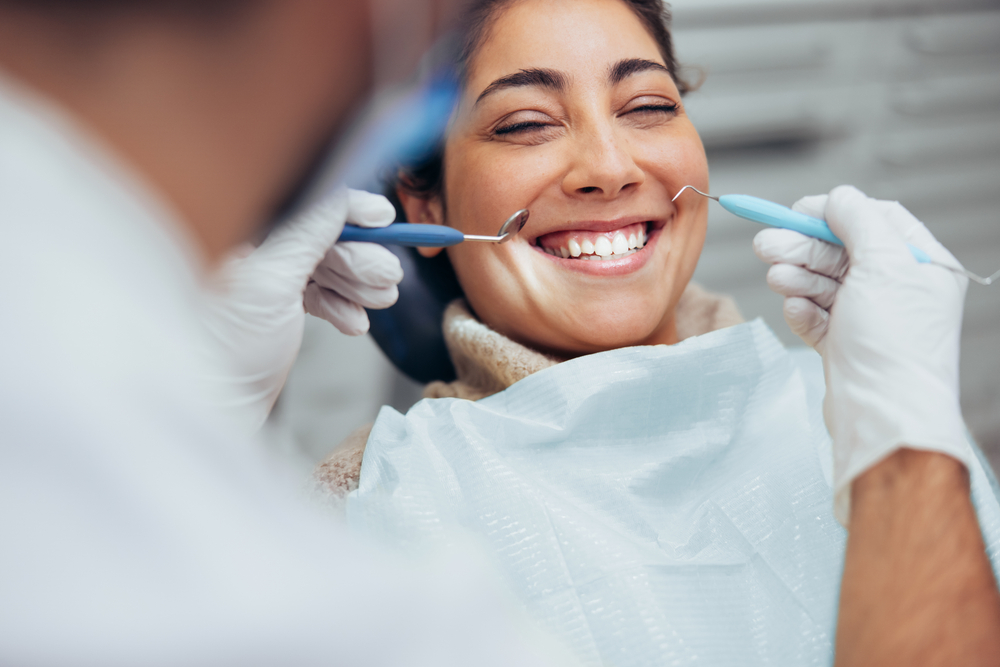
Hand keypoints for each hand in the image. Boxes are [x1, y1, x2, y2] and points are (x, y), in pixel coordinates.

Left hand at [202, 187, 402, 431]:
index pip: (307, 208)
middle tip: (388, 277)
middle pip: (324, 240)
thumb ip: (308, 233)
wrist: (214, 407)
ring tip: (380, 300)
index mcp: (244, 234)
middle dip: (361, 259)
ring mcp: (268, 284)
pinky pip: (321, 298)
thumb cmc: (224, 349)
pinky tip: (355, 323)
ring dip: (359, 285)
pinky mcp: (278, 313)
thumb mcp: (272, 281)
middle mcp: (255, 253)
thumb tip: (342, 198)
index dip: (350, 212)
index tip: (384, 219)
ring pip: (327, 270)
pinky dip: (342, 308)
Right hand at [752, 185, 970, 522]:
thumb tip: (838, 198)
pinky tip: (795, 309)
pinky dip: (803, 311)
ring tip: (775, 276)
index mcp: (923, 267)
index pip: (877, 220)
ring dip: (798, 276)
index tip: (798, 212)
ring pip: (825, 284)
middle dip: (803, 246)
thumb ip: (858, 221)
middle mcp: (898, 291)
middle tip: (765, 244)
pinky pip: (817, 317)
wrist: (882, 418)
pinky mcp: (845, 347)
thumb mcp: (883, 265)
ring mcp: (870, 321)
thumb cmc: (894, 346)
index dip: (835, 212)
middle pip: (843, 252)